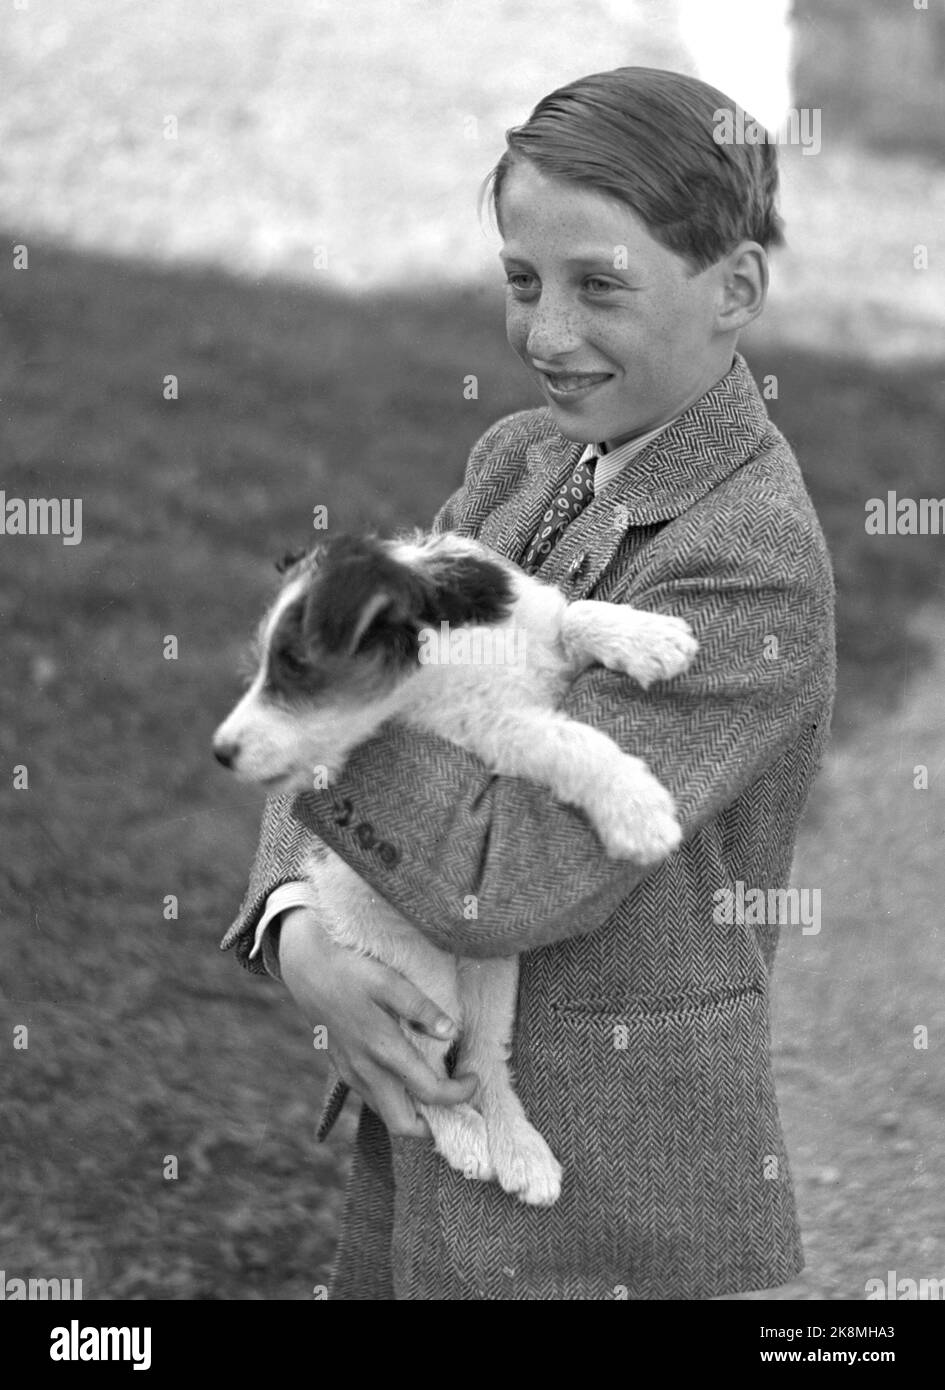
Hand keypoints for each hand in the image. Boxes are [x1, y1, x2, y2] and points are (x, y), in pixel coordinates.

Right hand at [277, 906, 477, 1138]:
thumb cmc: (351, 970)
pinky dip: (396, 1100)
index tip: (473, 1078)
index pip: (429, 1092)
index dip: (459, 1094)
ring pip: (386, 1115)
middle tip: (456, 1100)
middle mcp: (366, 1070)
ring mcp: (352, 1074)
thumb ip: (420, 1007)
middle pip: (403, 1125)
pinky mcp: (344, 1071)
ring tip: (438, 1090)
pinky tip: (410, 1078)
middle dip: (434, 1125)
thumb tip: (450, 1031)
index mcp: (383, 1049)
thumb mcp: (388, 980)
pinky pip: (373, 1100)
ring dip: (415, 1114)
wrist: (307, 969)